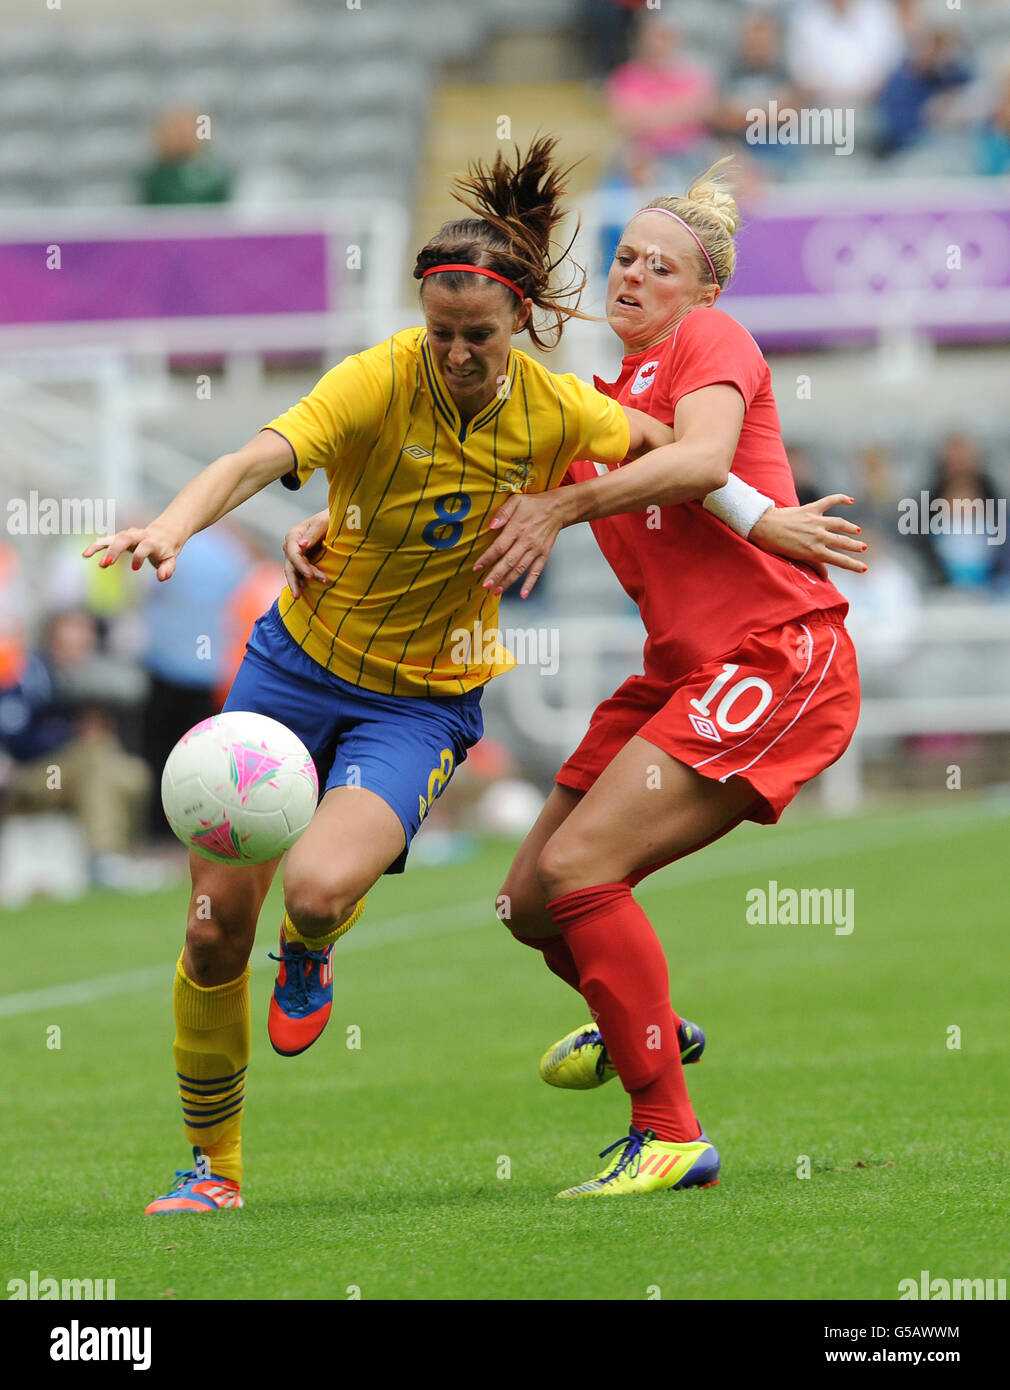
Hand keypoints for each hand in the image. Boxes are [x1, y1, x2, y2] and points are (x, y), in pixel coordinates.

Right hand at [82, 523, 183, 581]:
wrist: (164, 534)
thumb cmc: (166, 550)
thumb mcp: (170, 560)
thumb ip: (167, 569)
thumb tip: (162, 577)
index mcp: (153, 541)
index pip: (145, 546)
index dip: (139, 556)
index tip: (135, 568)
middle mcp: (139, 536)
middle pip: (125, 538)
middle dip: (114, 549)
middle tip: (105, 563)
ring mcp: (129, 535)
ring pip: (114, 537)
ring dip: (100, 546)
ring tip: (86, 555)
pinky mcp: (120, 538)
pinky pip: (107, 540)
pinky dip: (96, 546)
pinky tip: (85, 554)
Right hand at [283, 511, 328, 598]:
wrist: (333, 520)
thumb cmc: (329, 519)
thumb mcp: (323, 522)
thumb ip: (313, 533)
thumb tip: (302, 545)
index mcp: (294, 536)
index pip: (294, 554)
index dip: (301, 566)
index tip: (309, 575)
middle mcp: (291, 546)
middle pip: (290, 566)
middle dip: (294, 581)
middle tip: (298, 596)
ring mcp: (295, 555)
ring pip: (294, 572)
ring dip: (299, 584)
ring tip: (301, 596)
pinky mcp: (302, 561)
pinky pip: (299, 574)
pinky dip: (302, 582)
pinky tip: (305, 590)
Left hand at [473, 491, 565, 598]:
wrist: (557, 508)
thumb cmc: (534, 504)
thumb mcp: (516, 501)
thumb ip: (502, 513)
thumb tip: (491, 525)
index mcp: (517, 528)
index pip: (499, 546)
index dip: (487, 558)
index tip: (477, 567)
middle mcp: (526, 541)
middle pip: (509, 561)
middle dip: (496, 575)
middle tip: (485, 585)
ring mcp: (536, 549)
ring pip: (520, 569)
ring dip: (508, 581)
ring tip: (497, 591)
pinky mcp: (544, 554)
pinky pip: (536, 571)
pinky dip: (530, 583)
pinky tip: (523, 594)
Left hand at [750, 494, 866, 579]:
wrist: (763, 527)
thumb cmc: (777, 546)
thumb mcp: (797, 559)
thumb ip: (814, 566)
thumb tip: (826, 579)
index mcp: (815, 552)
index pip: (840, 560)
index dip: (854, 565)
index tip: (864, 568)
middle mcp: (818, 537)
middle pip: (843, 542)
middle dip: (855, 546)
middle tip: (863, 548)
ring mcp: (816, 522)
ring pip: (840, 524)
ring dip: (850, 528)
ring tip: (856, 531)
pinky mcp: (811, 509)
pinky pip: (830, 501)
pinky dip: (841, 499)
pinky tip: (851, 500)